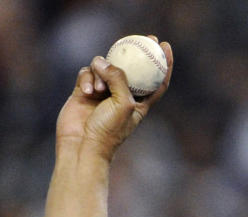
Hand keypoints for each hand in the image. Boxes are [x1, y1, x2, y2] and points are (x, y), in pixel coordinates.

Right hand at [55, 37, 172, 159]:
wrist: (83, 146)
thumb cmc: (108, 131)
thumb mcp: (122, 103)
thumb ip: (118, 78)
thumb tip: (104, 61)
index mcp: (139, 103)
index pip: (156, 81)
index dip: (163, 64)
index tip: (165, 46)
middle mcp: (122, 96)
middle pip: (130, 68)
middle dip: (136, 52)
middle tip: (143, 38)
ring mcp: (102, 93)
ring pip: (104, 67)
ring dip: (101, 73)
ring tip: (98, 91)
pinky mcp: (83, 91)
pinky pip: (87, 73)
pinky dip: (87, 79)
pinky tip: (86, 92)